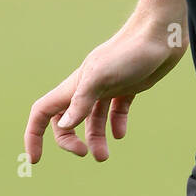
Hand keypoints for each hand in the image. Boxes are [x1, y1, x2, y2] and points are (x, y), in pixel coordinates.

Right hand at [24, 21, 186, 164]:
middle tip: (85, 153)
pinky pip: (116, 111)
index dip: (34, 135)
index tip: (37, 160)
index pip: (43, 112)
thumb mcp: (101, 78)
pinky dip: (116, 124)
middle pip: (65, 120)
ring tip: (104, 156)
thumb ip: (82, 101)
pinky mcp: (128, 87)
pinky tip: (121, 133)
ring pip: (93, 120)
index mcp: (75, 86)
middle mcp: (87, 88)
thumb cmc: (129, 52)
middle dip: (69, 140)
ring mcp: (108, 88)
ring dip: (96, 139)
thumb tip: (64, 125)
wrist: (160, 34)